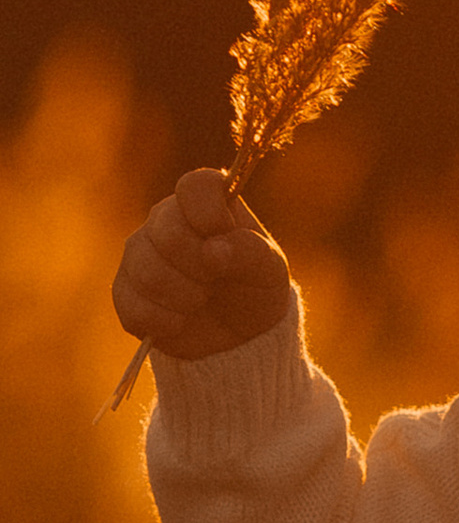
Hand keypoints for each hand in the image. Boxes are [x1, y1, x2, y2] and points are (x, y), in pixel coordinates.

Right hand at [112, 169, 292, 362]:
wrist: (239, 336)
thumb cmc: (254, 290)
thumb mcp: (269, 270)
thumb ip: (250, 251)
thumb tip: (213, 250)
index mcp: (205, 204)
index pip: (195, 186)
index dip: (209, 212)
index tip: (225, 234)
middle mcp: (165, 220)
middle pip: (169, 233)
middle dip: (201, 268)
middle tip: (216, 280)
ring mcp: (139, 254)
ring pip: (148, 272)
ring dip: (186, 297)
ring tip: (201, 300)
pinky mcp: (124, 291)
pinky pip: (135, 306)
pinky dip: (168, 322)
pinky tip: (182, 321)